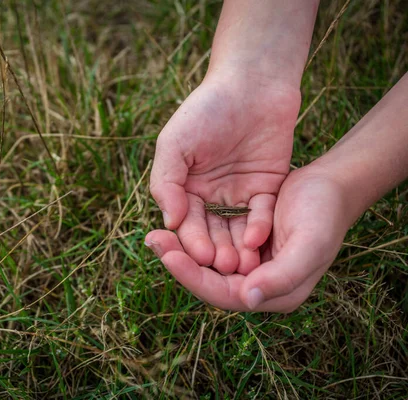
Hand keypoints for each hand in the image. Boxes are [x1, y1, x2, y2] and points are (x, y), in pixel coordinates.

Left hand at [145, 166, 353, 311]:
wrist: (331, 184)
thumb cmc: (325, 215)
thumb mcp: (310, 244)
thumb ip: (282, 276)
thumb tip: (246, 298)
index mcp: (272, 292)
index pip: (223, 294)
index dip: (193, 277)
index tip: (168, 257)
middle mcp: (255, 282)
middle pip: (208, 278)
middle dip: (179, 261)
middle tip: (152, 240)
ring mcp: (247, 261)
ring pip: (206, 260)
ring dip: (182, 247)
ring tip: (155, 234)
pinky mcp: (241, 240)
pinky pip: (211, 241)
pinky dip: (195, 233)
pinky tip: (174, 221)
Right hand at [149, 75, 299, 273]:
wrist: (251, 82)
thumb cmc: (206, 109)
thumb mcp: (174, 143)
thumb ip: (166, 183)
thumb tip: (169, 223)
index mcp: (183, 186)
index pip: (184, 221)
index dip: (190, 239)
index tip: (198, 256)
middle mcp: (209, 194)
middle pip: (209, 231)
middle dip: (213, 249)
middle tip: (221, 266)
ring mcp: (238, 192)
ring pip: (235, 228)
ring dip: (236, 247)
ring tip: (240, 263)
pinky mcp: (266, 187)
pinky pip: (261, 213)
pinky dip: (259, 226)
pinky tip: (257, 239)